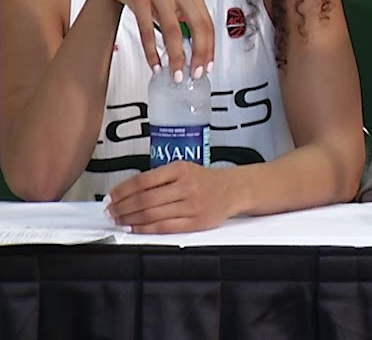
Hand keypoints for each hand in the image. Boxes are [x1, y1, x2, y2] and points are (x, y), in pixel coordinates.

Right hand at [93, 0, 214, 75]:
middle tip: (194, 73)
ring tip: (175, 73)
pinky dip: (151, 50)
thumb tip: (195, 47)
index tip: (207, 65)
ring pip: (172, 30)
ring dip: (175, 56)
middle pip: (196, 26)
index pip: (207, 23)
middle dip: (198, 54)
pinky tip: (154, 62)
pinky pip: (147, 29)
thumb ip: (186, 15)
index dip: (209, 47)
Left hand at [105, 162, 243, 232]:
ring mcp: (192, 205)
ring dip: (130, 219)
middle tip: (110, 212)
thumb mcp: (183, 169)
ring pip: (152, 214)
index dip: (122, 191)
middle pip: (144, 199)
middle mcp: (186, 186)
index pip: (143, 180)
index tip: (110, 198)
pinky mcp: (196, 222)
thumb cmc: (204, 180)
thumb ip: (158, 179)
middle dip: (122, 208)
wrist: (233, 189)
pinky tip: (134, 229)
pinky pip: (164, 227)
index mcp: (180, 169)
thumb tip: (125, 193)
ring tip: (118, 221)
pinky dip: (145, 229)